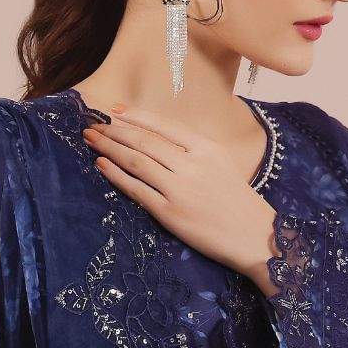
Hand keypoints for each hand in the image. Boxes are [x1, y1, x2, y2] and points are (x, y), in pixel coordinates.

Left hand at [81, 104, 277, 277]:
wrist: (254, 237)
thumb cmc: (239, 202)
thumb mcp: (223, 164)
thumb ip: (194, 151)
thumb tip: (157, 141)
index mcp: (207, 148)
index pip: (164, 126)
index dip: (136, 116)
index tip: (114, 110)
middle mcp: (192, 164)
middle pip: (145, 142)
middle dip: (114, 131)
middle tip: (93, 126)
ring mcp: (180, 189)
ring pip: (137, 162)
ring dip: (110, 149)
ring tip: (92, 142)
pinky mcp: (170, 213)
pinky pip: (137, 190)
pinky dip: (117, 176)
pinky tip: (103, 166)